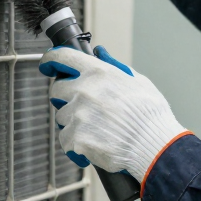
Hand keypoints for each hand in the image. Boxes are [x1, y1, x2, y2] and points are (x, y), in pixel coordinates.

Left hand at [39, 45, 187, 181]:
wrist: (154, 147)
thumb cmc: (150, 116)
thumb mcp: (138, 81)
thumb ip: (114, 66)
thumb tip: (100, 53)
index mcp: (99, 73)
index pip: (63, 57)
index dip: (50, 59)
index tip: (47, 65)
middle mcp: (84, 91)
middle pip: (57, 90)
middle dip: (65, 97)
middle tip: (82, 107)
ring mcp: (78, 116)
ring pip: (62, 117)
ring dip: (73, 123)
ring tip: (97, 130)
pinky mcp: (76, 139)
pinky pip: (65, 140)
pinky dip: (76, 145)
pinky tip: (92, 145)